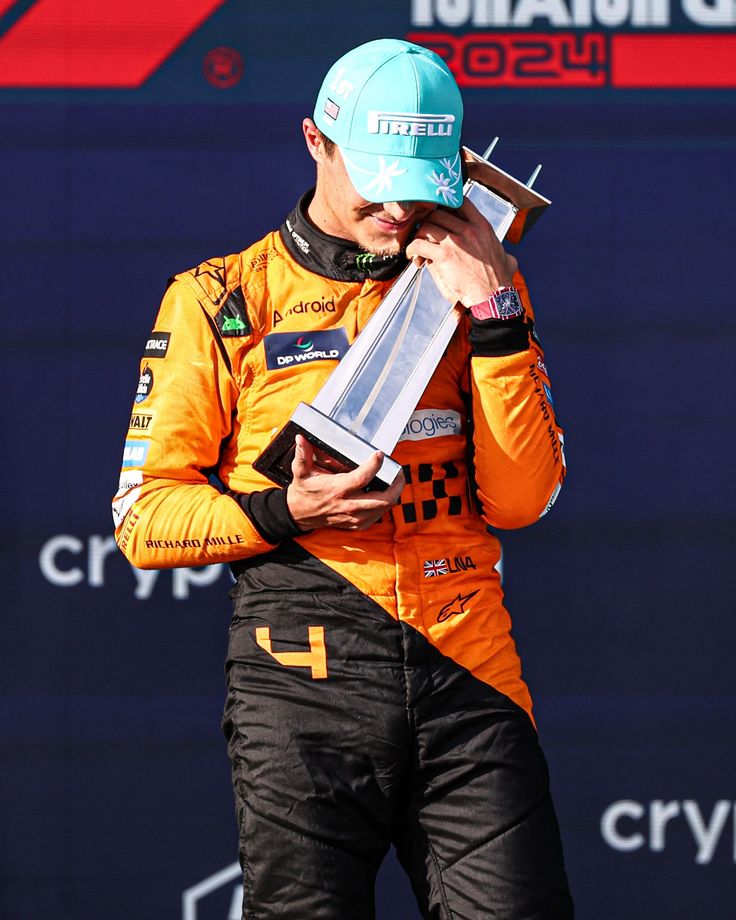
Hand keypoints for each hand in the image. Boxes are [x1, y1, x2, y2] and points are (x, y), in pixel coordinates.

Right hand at [286, 434, 404, 530]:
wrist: (299, 514)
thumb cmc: (304, 491)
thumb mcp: (301, 471)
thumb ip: (303, 454)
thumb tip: (301, 438)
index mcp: (337, 489)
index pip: (362, 477)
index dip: (374, 465)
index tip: (379, 454)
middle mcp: (348, 505)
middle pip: (383, 499)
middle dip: (396, 485)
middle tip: (399, 472)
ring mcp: (354, 517)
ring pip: (384, 507)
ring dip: (393, 494)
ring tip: (395, 481)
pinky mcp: (357, 524)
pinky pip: (378, 515)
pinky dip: (385, 505)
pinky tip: (384, 494)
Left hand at [405, 198, 517, 306]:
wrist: (494, 297)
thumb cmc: (499, 283)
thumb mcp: (506, 260)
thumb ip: (504, 254)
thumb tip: (508, 258)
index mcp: (482, 227)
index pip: (461, 202)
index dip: (446, 206)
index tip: (439, 215)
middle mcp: (469, 229)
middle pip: (439, 213)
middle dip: (429, 223)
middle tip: (425, 236)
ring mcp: (456, 241)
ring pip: (427, 226)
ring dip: (419, 237)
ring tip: (419, 249)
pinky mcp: (444, 255)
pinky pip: (420, 244)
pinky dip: (413, 248)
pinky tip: (414, 256)